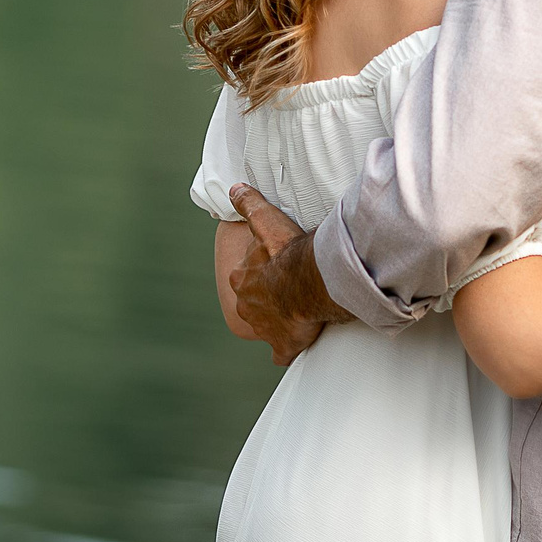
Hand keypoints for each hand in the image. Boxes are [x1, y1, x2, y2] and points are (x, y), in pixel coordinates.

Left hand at [226, 184, 343, 365]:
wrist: (308, 281)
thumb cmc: (286, 252)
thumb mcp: (265, 221)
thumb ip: (249, 205)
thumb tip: (233, 189)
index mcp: (242, 280)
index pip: (245, 279)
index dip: (260, 275)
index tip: (275, 272)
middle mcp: (248, 306)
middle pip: (254, 304)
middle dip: (267, 300)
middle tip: (287, 293)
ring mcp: (264, 328)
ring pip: (266, 326)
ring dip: (277, 322)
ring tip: (295, 314)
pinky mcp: (282, 344)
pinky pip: (280, 352)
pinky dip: (286, 350)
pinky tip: (293, 346)